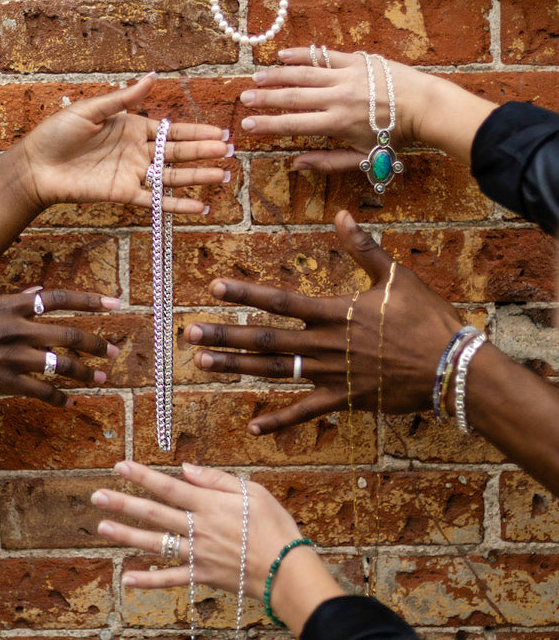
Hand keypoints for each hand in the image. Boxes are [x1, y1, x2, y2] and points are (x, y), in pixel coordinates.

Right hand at [0, 288, 121, 406]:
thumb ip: (11, 300)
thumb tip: (38, 292)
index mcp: (10, 305)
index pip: (58, 298)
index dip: (90, 300)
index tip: (116, 302)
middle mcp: (16, 329)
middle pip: (67, 334)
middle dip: (95, 343)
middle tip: (114, 351)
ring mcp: (12, 357)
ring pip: (60, 365)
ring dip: (85, 373)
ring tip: (102, 379)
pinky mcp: (4, 382)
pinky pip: (41, 391)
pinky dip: (59, 398)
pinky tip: (71, 403)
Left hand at [17, 73, 230, 212]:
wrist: (36, 166)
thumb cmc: (58, 133)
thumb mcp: (91, 109)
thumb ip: (124, 98)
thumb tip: (152, 77)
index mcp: (132, 127)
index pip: (171, 130)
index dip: (196, 132)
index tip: (220, 133)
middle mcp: (137, 151)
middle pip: (178, 153)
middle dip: (205, 152)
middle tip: (231, 152)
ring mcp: (133, 174)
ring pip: (173, 176)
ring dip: (198, 177)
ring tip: (223, 177)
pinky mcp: (124, 194)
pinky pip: (156, 200)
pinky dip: (177, 204)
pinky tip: (200, 206)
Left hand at [92, 460, 304, 597]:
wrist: (288, 571)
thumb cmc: (276, 527)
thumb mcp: (253, 492)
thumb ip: (217, 480)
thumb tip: (185, 468)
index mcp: (210, 505)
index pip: (168, 487)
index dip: (142, 476)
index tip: (119, 466)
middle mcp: (198, 529)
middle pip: (154, 513)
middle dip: (123, 503)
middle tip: (96, 496)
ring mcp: (197, 555)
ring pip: (156, 543)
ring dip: (127, 535)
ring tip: (101, 528)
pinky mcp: (202, 577)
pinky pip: (170, 579)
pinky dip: (148, 580)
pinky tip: (127, 578)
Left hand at [184, 211, 461, 433]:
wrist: (452, 368)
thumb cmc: (427, 319)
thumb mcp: (396, 277)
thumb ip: (364, 247)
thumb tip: (342, 214)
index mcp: (335, 312)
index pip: (280, 301)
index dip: (245, 293)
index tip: (214, 287)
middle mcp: (325, 345)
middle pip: (264, 339)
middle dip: (224, 335)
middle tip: (188, 333)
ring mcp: (332, 375)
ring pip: (274, 371)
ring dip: (237, 368)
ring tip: (203, 363)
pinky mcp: (344, 400)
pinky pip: (305, 412)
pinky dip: (279, 420)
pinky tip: (252, 425)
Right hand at [240, 48, 429, 173]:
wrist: (424, 106)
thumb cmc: (395, 137)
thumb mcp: (363, 157)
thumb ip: (328, 162)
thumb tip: (295, 164)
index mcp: (337, 123)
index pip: (294, 124)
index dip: (268, 125)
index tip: (248, 124)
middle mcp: (337, 97)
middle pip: (293, 97)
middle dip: (265, 99)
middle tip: (244, 99)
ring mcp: (346, 76)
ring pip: (304, 74)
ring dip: (277, 76)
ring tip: (257, 78)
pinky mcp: (356, 60)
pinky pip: (323, 56)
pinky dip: (302, 55)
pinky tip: (283, 55)